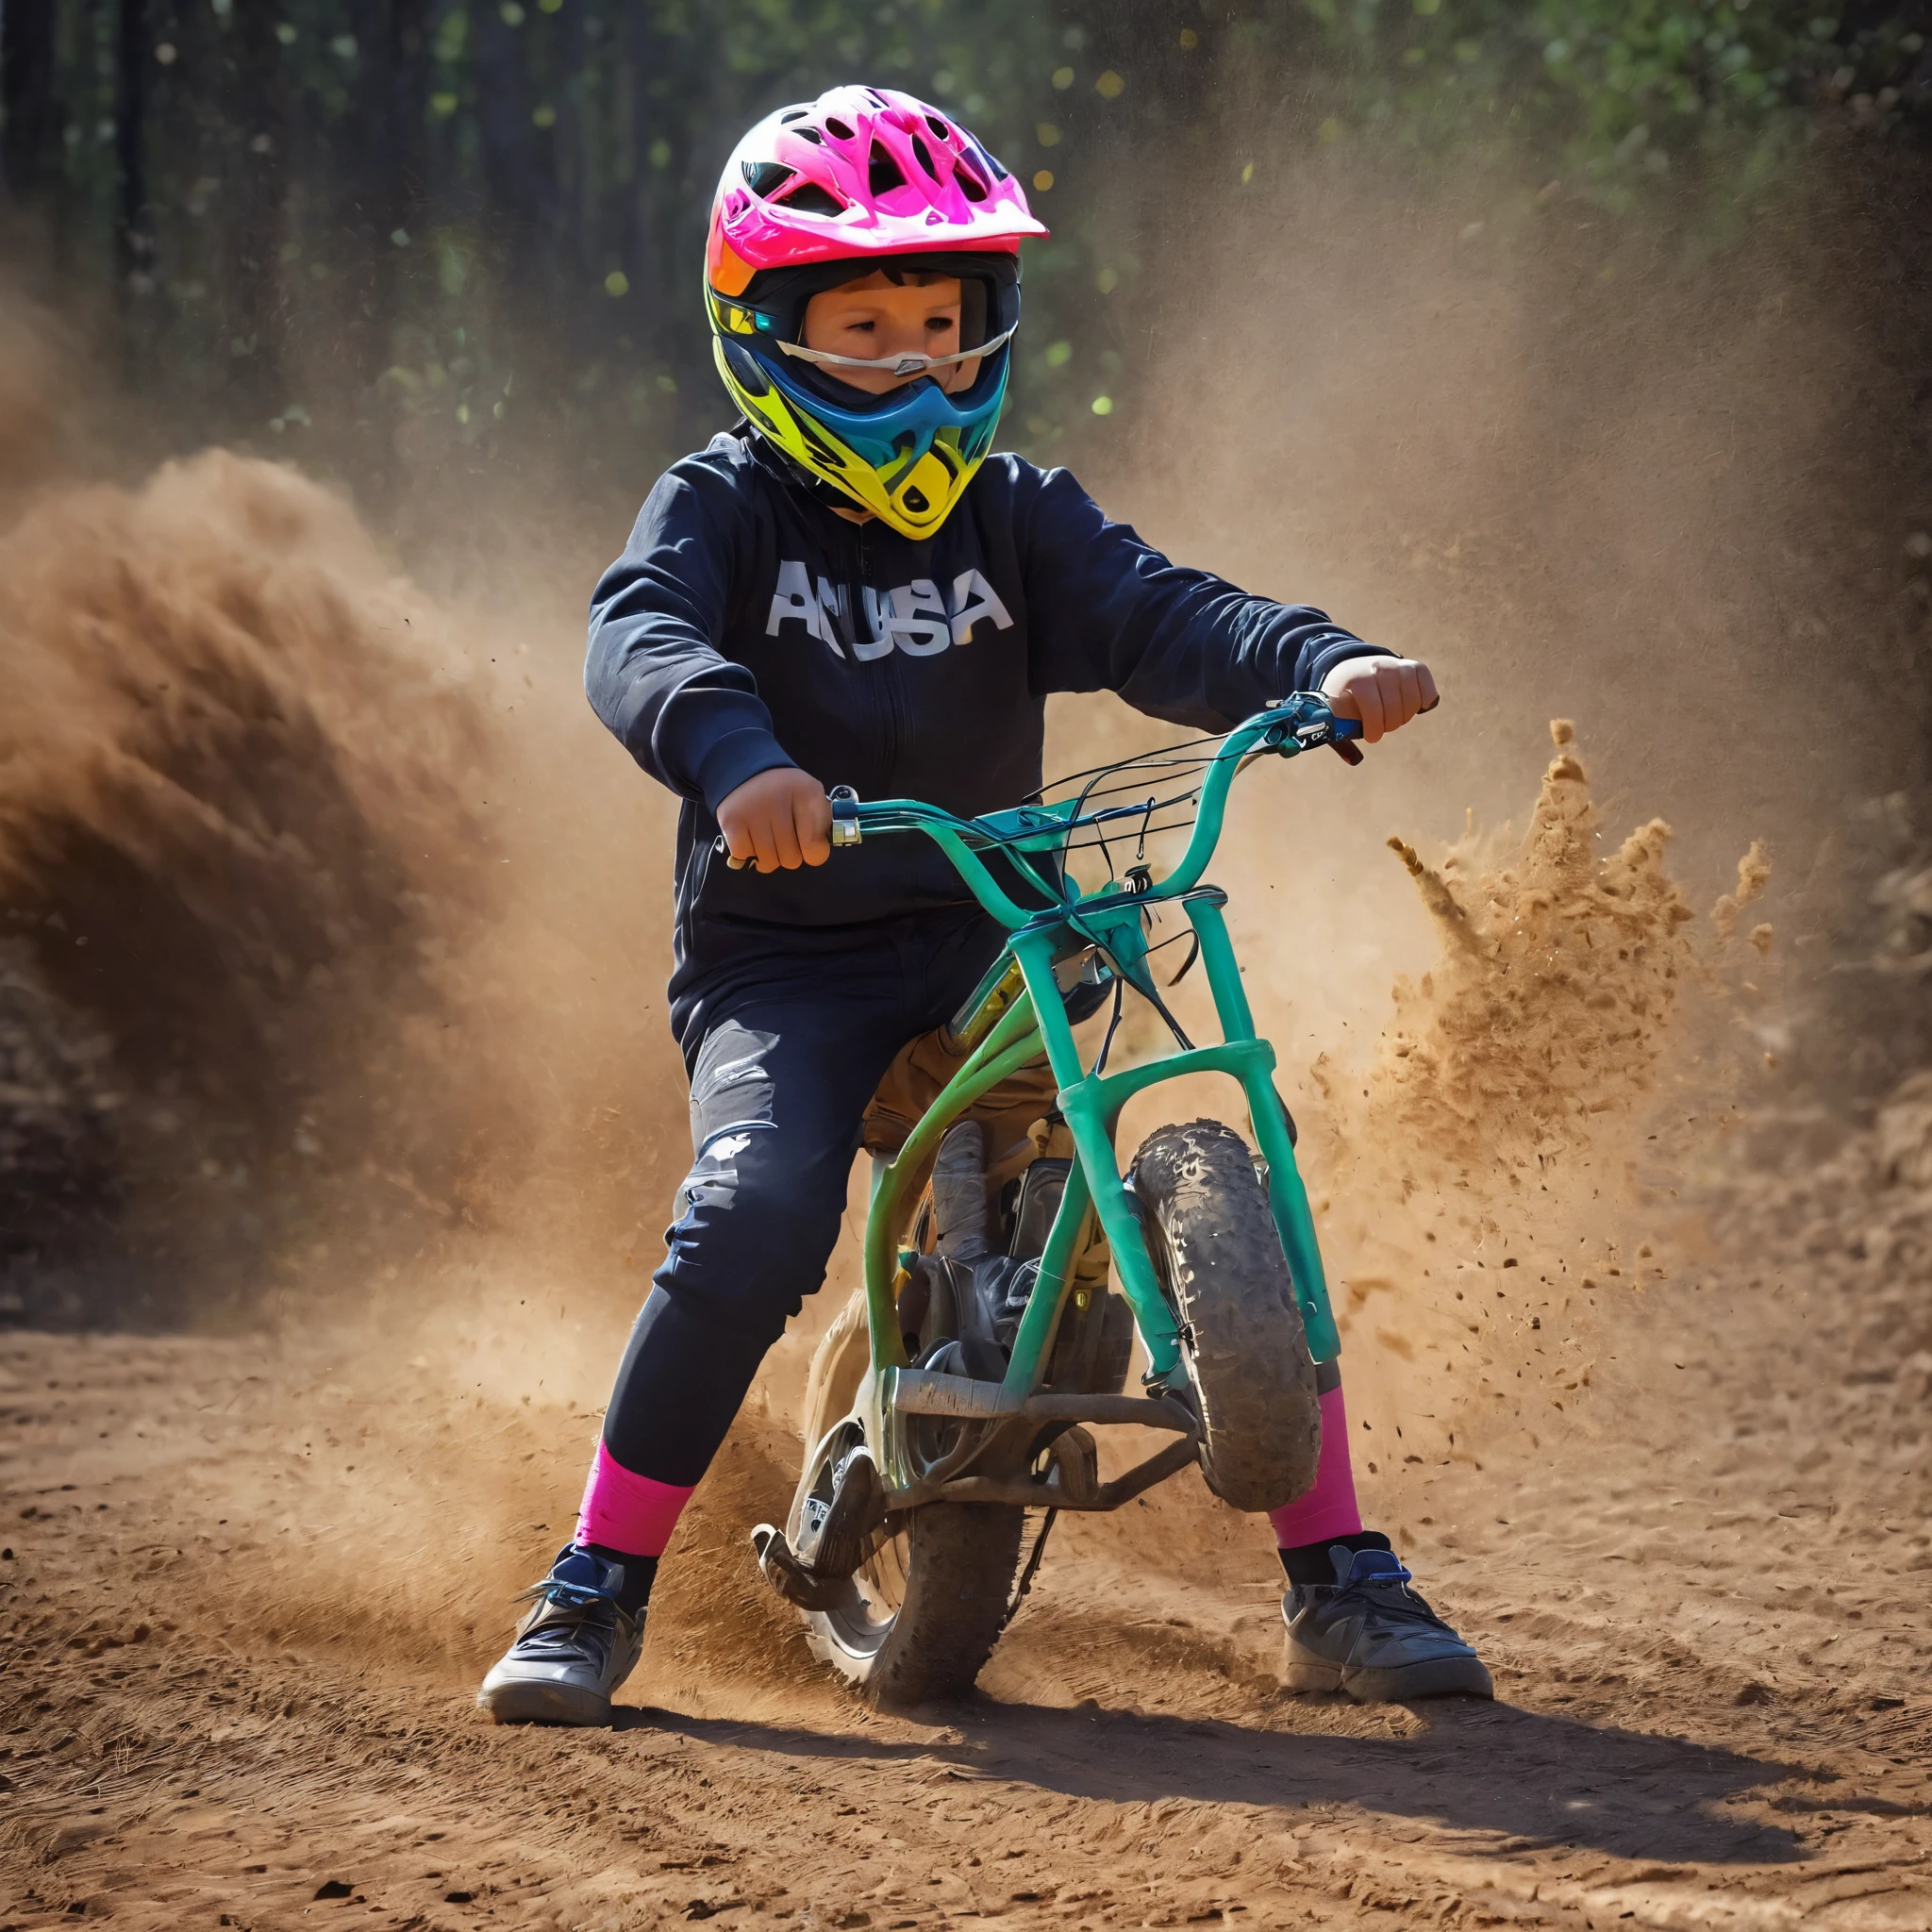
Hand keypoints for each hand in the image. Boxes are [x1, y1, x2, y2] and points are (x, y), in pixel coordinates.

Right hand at [717, 767, 832, 872]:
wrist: (748, 774)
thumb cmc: (786, 794)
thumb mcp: (813, 800)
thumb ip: (822, 827)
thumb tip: (815, 856)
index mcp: (806, 792)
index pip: (814, 847)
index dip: (813, 853)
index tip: (807, 843)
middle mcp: (778, 799)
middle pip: (791, 859)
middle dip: (790, 855)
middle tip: (785, 838)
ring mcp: (752, 810)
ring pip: (768, 862)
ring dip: (770, 858)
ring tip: (768, 838)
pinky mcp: (731, 821)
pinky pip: (745, 855)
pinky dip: (749, 853)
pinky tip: (751, 837)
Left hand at [1320, 656, 1438, 743]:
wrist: (1353, 669)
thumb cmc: (1344, 697)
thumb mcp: (1334, 712)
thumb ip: (1339, 735)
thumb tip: (1354, 760)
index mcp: (1356, 679)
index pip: (1373, 709)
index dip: (1374, 729)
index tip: (1371, 737)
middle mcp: (1379, 668)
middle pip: (1394, 709)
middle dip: (1388, 725)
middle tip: (1381, 725)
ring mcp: (1399, 666)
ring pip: (1412, 703)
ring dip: (1403, 717)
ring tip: (1391, 715)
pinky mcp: (1416, 668)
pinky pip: (1427, 694)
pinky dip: (1422, 704)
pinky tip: (1408, 705)